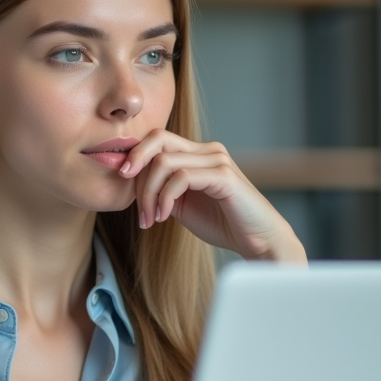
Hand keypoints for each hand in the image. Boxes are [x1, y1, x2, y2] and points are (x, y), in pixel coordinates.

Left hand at [120, 129, 306, 262]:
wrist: (259, 242)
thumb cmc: (223, 224)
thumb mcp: (182, 205)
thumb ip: (162, 189)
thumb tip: (132, 182)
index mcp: (198, 154)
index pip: (156, 141)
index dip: (135, 159)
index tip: (121, 184)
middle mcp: (208, 150)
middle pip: (157, 138)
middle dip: (135, 165)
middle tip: (127, 193)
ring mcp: (217, 160)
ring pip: (164, 162)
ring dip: (148, 193)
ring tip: (150, 219)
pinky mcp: (223, 175)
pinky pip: (181, 177)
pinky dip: (164, 198)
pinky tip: (164, 217)